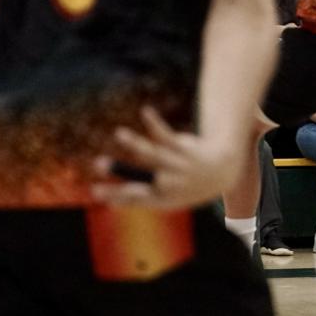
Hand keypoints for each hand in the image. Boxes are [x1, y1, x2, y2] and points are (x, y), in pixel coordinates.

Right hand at [91, 106, 242, 210]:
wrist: (221, 173)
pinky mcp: (182, 147)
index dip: (114, 195)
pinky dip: (154, 122)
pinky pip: (166, 134)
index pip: (133, 197)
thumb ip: (139, 199)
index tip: (93, 190)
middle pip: (141, 176)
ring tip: (119, 134)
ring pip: (153, 153)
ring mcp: (176, 164)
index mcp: (161, 198)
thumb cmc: (187, 188)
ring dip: (135, 143)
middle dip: (120, 169)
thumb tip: (111, 205)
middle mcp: (168, 182)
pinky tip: (145, 111)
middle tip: (98, 162)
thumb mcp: (166, 199)